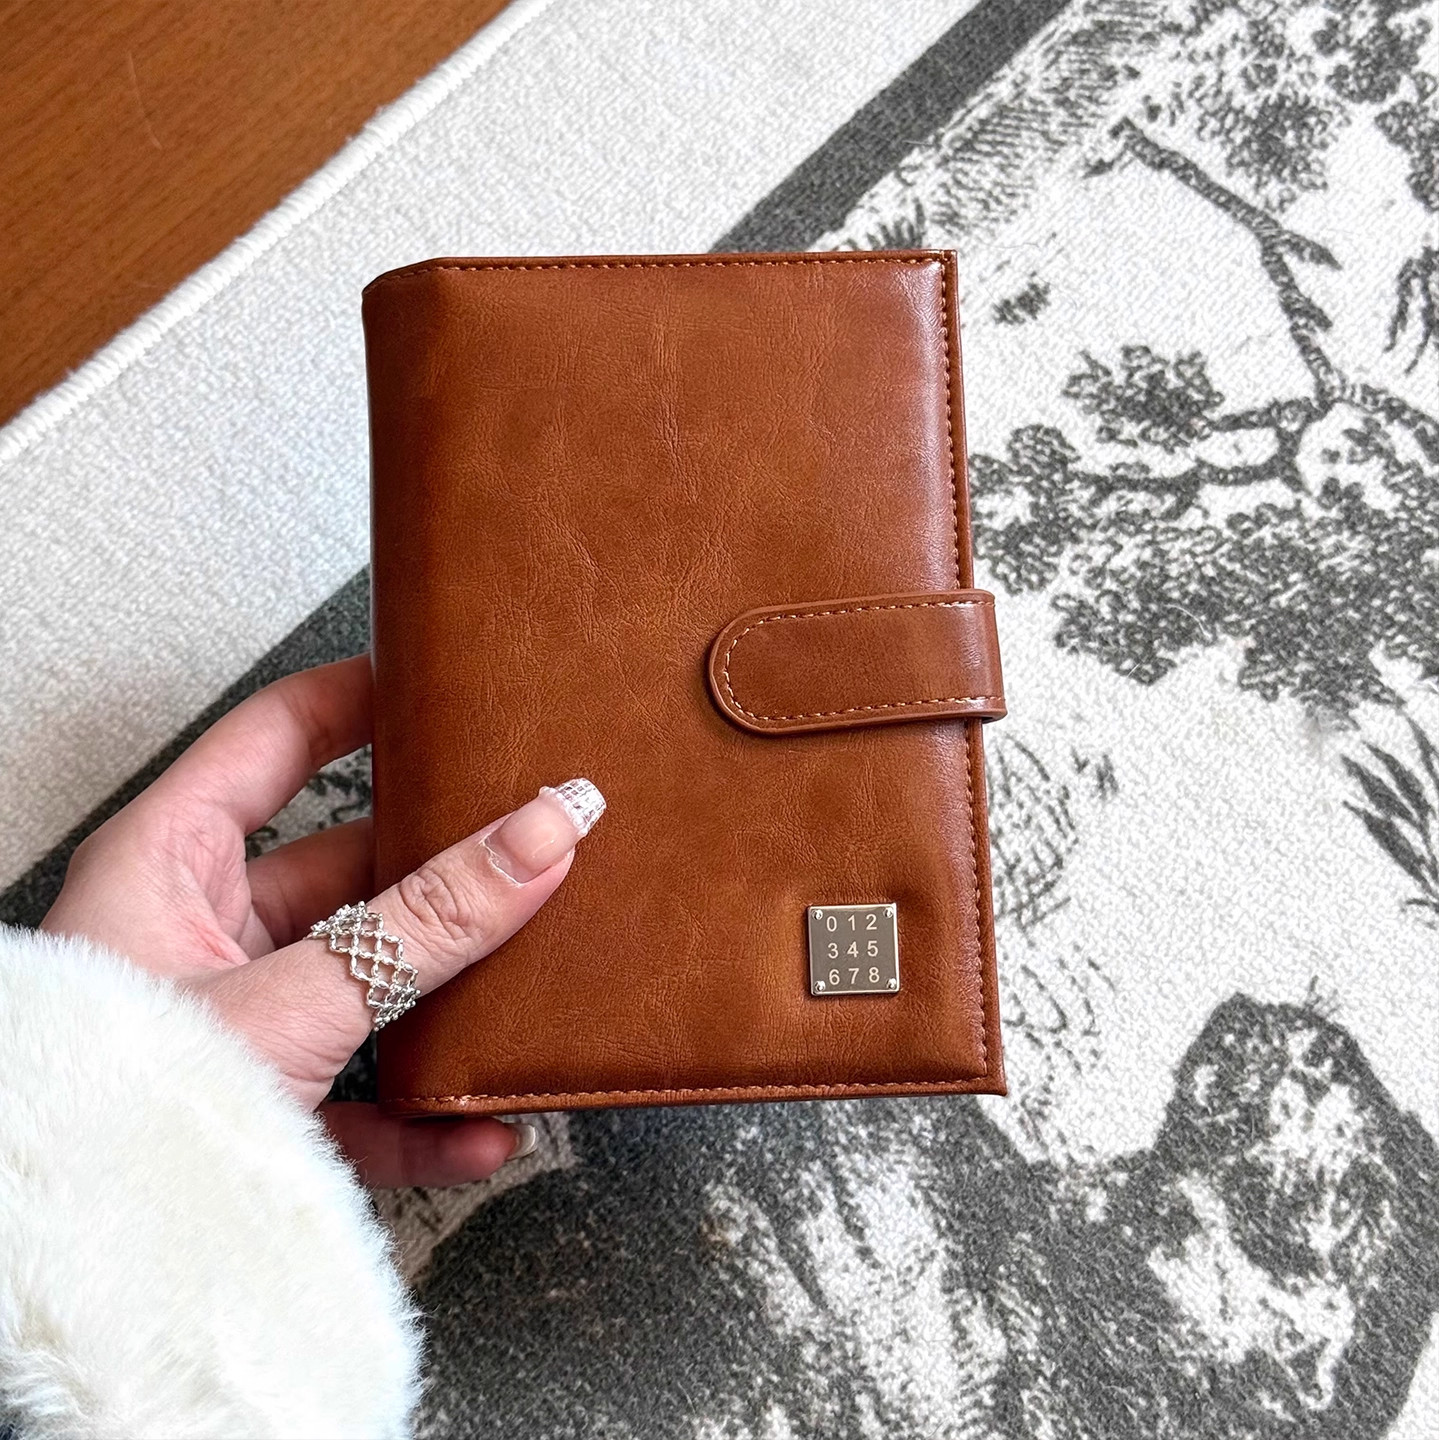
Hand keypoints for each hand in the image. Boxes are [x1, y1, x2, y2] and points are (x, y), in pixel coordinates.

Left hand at [40, 655, 601, 1187]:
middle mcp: (201, 928)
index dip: (360, 698)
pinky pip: (363, 1092)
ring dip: (450, 994)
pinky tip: (487, 1124)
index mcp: (170, 861)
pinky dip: (429, 1112)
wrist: (76, 1274)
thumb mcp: (292, 997)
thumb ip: (425, 922)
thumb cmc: (113, 1113)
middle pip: (348, 864)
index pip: (277, 736)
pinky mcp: (267, 1102)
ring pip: (367, 980)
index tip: (446, 684)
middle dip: (438, 862)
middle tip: (522, 834)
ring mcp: (239, 1017)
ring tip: (527, 972)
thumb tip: (539, 833)